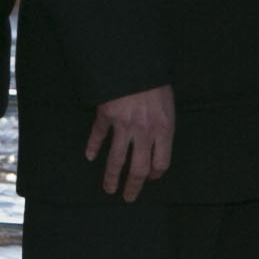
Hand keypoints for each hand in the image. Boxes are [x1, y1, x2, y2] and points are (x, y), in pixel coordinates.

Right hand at [85, 83, 176, 200]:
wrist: (136, 61)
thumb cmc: (156, 81)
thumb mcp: (168, 103)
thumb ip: (163, 125)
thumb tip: (157, 145)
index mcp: (164, 129)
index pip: (161, 163)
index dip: (155, 173)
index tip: (150, 177)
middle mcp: (144, 132)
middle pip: (138, 169)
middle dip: (133, 186)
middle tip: (129, 197)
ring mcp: (124, 125)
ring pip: (116, 160)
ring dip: (111, 177)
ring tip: (109, 189)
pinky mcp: (106, 116)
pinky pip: (98, 136)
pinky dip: (93, 147)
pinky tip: (90, 156)